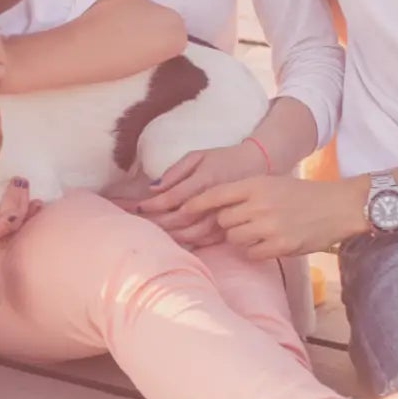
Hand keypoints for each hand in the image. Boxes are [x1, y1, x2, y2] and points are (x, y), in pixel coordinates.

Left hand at [135, 142, 270, 247]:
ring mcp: (224, 217)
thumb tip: (153, 188)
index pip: (172, 198)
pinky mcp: (231, 226)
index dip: (152, 205)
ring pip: (192, 235)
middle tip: (141, 222)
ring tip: (155, 232)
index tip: (138, 206)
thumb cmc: (223, 159)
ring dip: (170, 235)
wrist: (259, 165)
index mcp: (205, 181)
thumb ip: (175, 171)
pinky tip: (177, 238)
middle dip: (157, 222)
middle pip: (179, 220)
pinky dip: (188, 242)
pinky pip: (206, 241)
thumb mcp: (198, 156)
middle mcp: (215, 202)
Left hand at [177, 176, 365, 259]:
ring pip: (234, 238)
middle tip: (245, 221)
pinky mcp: (280, 246)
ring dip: (241, 238)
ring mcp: (269, 226)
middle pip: (222, 220)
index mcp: (256, 185)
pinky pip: (251, 253)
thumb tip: (212, 208)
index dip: (195, 204)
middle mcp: (260, 204)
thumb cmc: (301, 195)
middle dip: (228, 223)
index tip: (181, 211)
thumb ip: (244, 193)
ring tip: (259, 230)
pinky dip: (255, 250)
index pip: (215, 195)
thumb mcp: (271, 183)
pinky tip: (269, 242)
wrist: (338, 206)